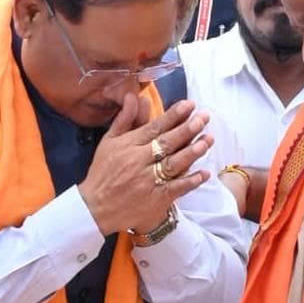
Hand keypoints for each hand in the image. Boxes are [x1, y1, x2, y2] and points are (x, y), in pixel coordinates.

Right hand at [80, 92, 209, 237]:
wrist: (95, 207)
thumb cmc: (103, 171)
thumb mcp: (108, 141)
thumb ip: (124, 118)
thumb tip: (133, 96)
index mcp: (129, 145)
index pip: (155, 127)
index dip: (173, 115)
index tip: (189, 105)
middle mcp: (139, 161)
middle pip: (167, 143)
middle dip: (187, 129)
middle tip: (204, 117)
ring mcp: (148, 181)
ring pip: (174, 163)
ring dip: (193, 152)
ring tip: (208, 139)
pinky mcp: (155, 199)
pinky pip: (176, 188)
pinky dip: (191, 181)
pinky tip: (205, 173)